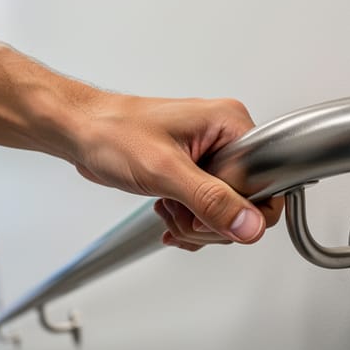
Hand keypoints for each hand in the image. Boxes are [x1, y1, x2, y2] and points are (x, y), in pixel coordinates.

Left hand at [70, 94, 282, 250]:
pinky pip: (209, 210)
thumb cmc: (113, 133)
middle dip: (209, 220)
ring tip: (168, 207)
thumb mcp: (165, 170)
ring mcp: (211, 158)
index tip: (207, 214)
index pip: (267, 181)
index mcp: (231, 125)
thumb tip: (249, 225)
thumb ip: (211, 201)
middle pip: (247, 203)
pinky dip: (189, 222)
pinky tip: (168, 214)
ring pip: (226, 212)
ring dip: (195, 223)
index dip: (238, 209)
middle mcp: (226, 139)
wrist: (83, 132)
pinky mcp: (194, 173)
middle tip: (181, 211)